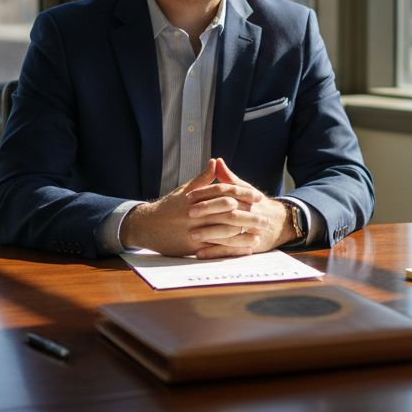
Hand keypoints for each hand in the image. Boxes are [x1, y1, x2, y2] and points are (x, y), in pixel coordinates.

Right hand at [122, 159, 264, 257]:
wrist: (146, 226)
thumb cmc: (168, 207)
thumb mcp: (184, 190)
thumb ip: (202, 178)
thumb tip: (216, 162)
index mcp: (196, 197)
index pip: (225, 192)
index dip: (243, 193)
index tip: (258, 196)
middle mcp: (196, 213)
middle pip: (228, 213)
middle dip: (249, 216)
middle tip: (265, 219)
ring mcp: (194, 230)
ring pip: (224, 232)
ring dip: (244, 235)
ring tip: (259, 236)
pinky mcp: (191, 247)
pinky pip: (216, 248)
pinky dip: (232, 249)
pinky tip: (245, 250)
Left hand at [188, 159, 292, 256]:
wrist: (280, 223)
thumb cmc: (256, 204)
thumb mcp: (245, 189)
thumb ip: (229, 178)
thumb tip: (216, 161)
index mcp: (246, 196)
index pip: (225, 190)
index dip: (206, 192)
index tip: (188, 196)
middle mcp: (250, 211)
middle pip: (228, 210)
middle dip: (208, 211)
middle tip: (189, 214)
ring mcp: (251, 229)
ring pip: (229, 231)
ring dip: (210, 234)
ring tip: (191, 236)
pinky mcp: (250, 245)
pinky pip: (231, 250)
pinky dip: (215, 253)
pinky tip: (200, 253)